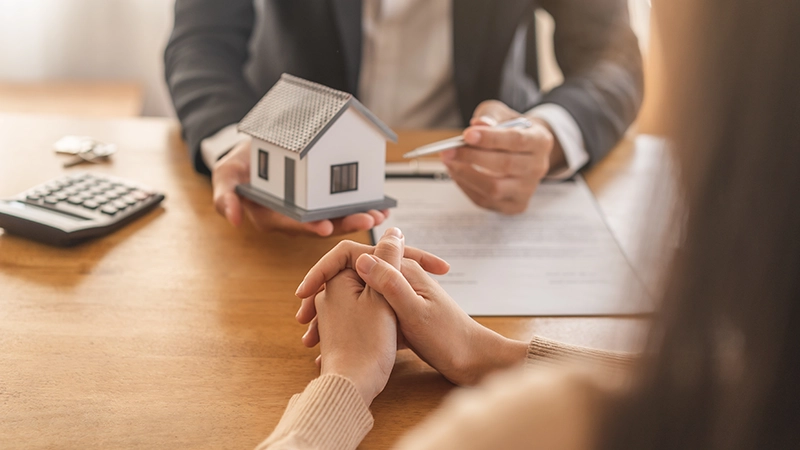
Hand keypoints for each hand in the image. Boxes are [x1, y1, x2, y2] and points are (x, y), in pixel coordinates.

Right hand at [212, 139, 387, 235]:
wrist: (252, 151)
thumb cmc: (239, 165)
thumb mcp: (226, 176)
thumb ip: (226, 197)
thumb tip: (232, 218)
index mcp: (272, 218)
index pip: (292, 225)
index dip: (308, 227)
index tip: (326, 228)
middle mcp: (294, 219)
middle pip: (322, 225)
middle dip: (345, 224)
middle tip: (367, 220)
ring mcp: (310, 212)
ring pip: (337, 218)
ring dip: (358, 218)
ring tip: (379, 215)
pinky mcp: (322, 202)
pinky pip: (343, 206)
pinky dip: (361, 206)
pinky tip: (381, 207)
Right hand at [298, 228, 526, 385]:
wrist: (473, 363)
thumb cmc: (448, 339)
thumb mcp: (414, 312)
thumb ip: (390, 283)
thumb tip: (361, 256)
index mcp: (401, 271)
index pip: (352, 254)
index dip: (323, 270)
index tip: (305, 292)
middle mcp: (398, 280)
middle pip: (350, 278)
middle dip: (323, 296)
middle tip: (303, 318)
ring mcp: (398, 299)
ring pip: (355, 301)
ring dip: (332, 316)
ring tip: (311, 338)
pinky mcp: (401, 319)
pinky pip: (366, 319)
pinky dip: (349, 330)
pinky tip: (332, 349)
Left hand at [441, 100, 564, 214]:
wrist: (524, 153)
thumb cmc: (510, 131)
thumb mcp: (502, 115)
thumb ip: (490, 116)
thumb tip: (478, 124)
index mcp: (540, 141)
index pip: (516, 140)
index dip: (490, 138)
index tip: (466, 135)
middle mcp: (538, 167)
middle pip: (505, 165)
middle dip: (472, 157)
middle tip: (448, 150)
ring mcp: (527, 190)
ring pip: (494, 188)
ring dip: (465, 175)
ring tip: (449, 162)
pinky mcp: (514, 205)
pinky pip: (485, 200)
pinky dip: (466, 187)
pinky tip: (456, 174)